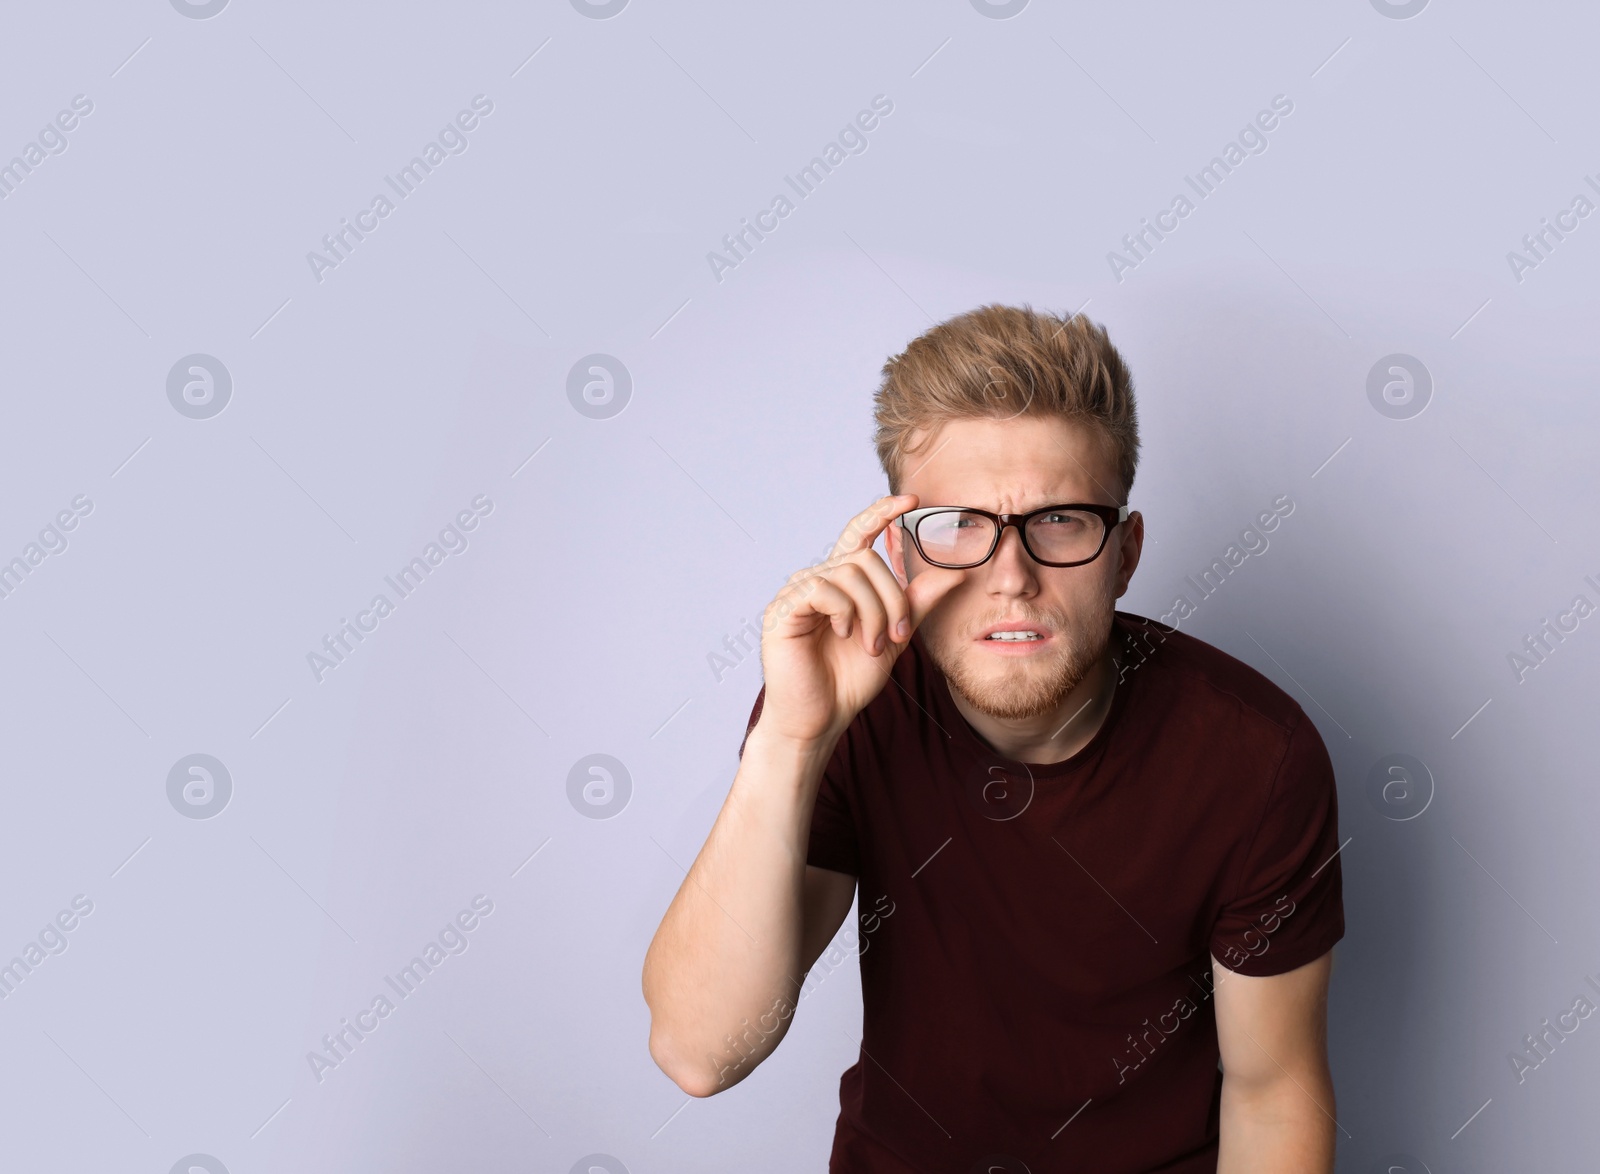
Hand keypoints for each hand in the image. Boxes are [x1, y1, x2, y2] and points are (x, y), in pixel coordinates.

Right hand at [755, 495, 963, 746]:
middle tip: (895, 636)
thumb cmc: (849, 680)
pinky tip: (842, 634)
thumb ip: (916, 603)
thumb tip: (953, 572)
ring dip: (872, 612)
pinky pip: (823, 589)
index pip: (859, 534)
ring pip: (850, 574)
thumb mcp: (894, 637)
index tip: (912, 501)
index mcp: (842, 582)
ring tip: (871, 645)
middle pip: (866, 559)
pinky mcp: (783, 609)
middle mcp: (818, 579)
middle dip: (891, 598)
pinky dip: (843, 612)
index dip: (881, 513)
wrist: (821, 718)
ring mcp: (798, 592)